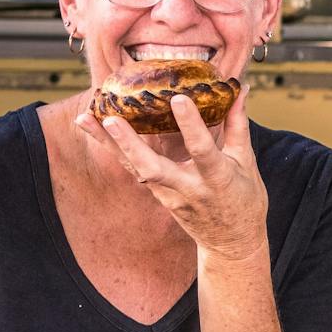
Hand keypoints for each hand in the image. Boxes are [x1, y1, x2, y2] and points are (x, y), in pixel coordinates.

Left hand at [77, 80, 267, 260]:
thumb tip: (239, 89)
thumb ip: (237, 125)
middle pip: (153, 167)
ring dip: (108, 144)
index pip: (202, 149)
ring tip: (84, 118)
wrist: (231, 242)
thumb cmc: (244, 201)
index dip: (191, 125)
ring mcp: (168, 194)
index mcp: (217, 179)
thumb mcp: (247, 163)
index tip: (178, 99)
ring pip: (135, 169)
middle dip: (130, 144)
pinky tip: (93, 128)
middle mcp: (188, 188)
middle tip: (111, 119)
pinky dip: (113, 148)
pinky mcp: (157, 195)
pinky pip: (133, 169)